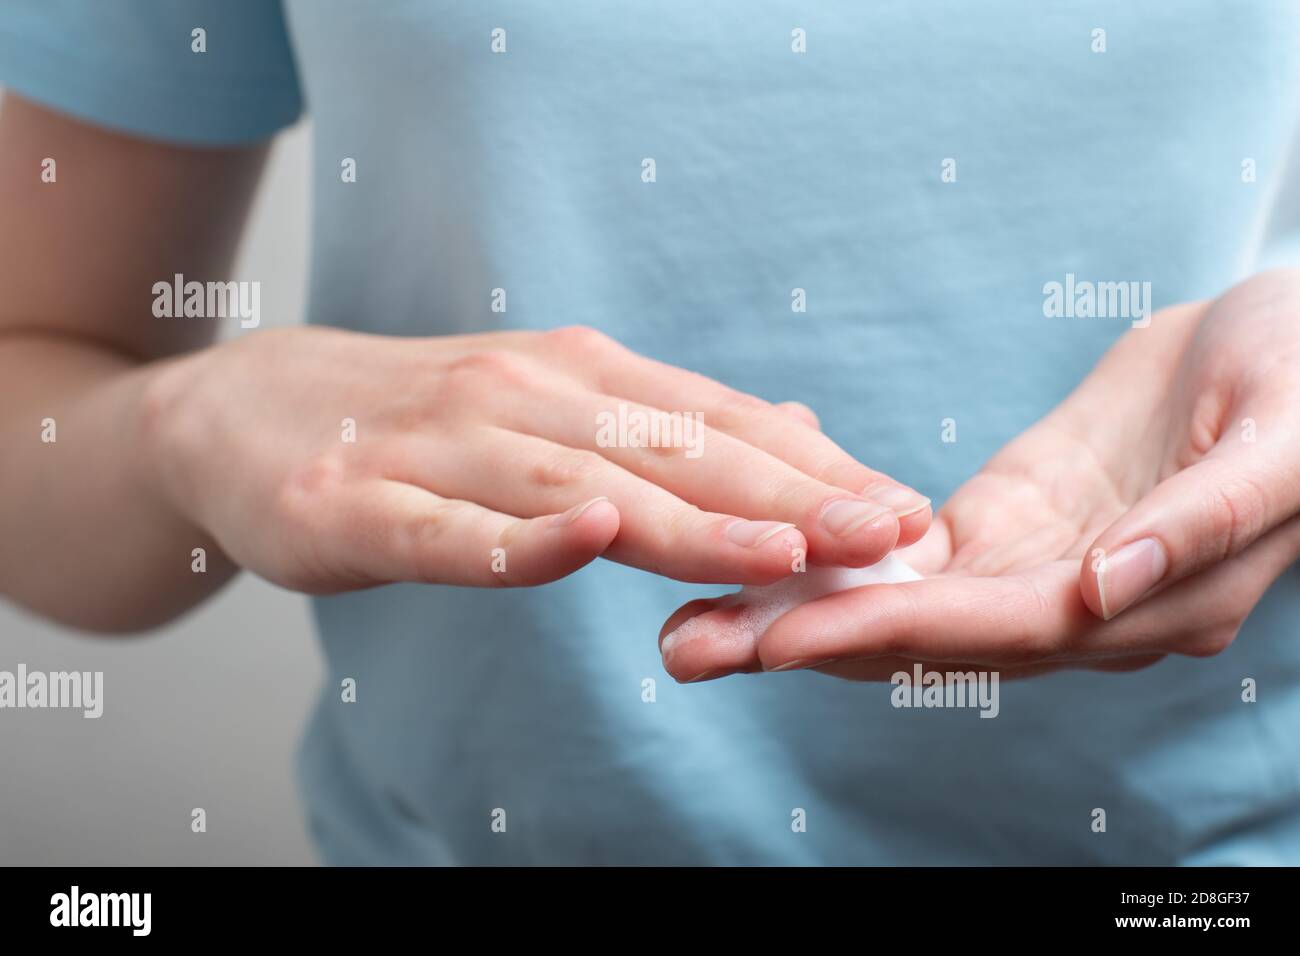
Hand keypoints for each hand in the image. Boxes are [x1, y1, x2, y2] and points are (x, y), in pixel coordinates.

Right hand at [141, 325, 930, 592]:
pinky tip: (592, 537)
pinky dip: (525, 538)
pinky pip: (455, 529)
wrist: (246, 407)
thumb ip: (664, 427)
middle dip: (793, 496)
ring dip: (691, 521)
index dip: (815, 466)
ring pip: (585, 488)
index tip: (904, 508)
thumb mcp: (552, 409)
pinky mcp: (363, 505)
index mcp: (579, 377)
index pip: (716, 422)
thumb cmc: (419, 422)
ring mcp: (442, 449)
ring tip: (787, 551)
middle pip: (674, 452)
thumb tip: (795, 429)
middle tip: (891, 531)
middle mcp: (525, 398)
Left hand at [660, 270, 1299, 680]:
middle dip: (802, 642)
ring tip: (690, 616)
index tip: (777, 638)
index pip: (991, 630)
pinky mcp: (1009, 518)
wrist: (1293, 338)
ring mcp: (1034, 565)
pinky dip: (835, 553)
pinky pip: (910, 549)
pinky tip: (760, 549)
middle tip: (684, 644)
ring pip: (900, 604)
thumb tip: (1104, 589)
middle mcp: (1078, 605)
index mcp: (1147, 602)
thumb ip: (1200, 526)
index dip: (882, 633)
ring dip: (796, 611)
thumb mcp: (1282, 444)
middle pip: (922, 636)